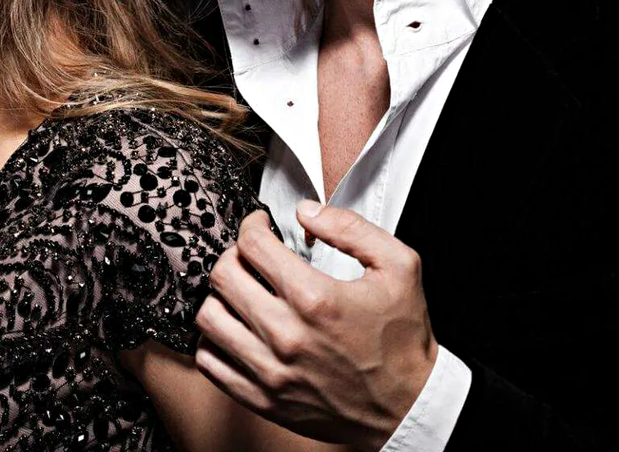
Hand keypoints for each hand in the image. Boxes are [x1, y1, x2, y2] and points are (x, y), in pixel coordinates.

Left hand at [194, 202, 438, 450]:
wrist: (409, 406)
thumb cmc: (402, 339)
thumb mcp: (399, 267)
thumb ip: (351, 229)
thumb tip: (306, 211)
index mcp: (315, 299)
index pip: (253, 245)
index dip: (252, 225)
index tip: (260, 226)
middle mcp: (286, 335)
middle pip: (223, 276)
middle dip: (233, 254)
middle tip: (249, 256)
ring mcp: (271, 371)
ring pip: (209, 318)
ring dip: (219, 296)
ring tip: (240, 292)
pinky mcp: (263, 399)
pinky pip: (210, 363)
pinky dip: (213, 341)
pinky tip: (236, 329)